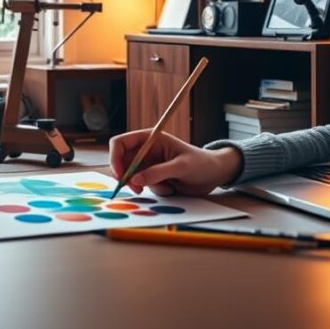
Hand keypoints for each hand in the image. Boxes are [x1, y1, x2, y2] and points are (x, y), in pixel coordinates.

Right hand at [109, 129, 242, 196]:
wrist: (214, 175)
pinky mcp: (154, 178)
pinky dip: (156, 190)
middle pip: (122, 162)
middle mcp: (146, 151)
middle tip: (136, 189)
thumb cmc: (201, 163)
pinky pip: (145, 186)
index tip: (119, 174)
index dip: (115, 157)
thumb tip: (134, 180)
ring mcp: (149, 165)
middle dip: (126, 176)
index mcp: (150, 138)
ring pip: (133, 177)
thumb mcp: (181, 167)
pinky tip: (172, 187)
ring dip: (144, 185)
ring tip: (167, 187)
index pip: (121, 143)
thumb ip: (158, 172)